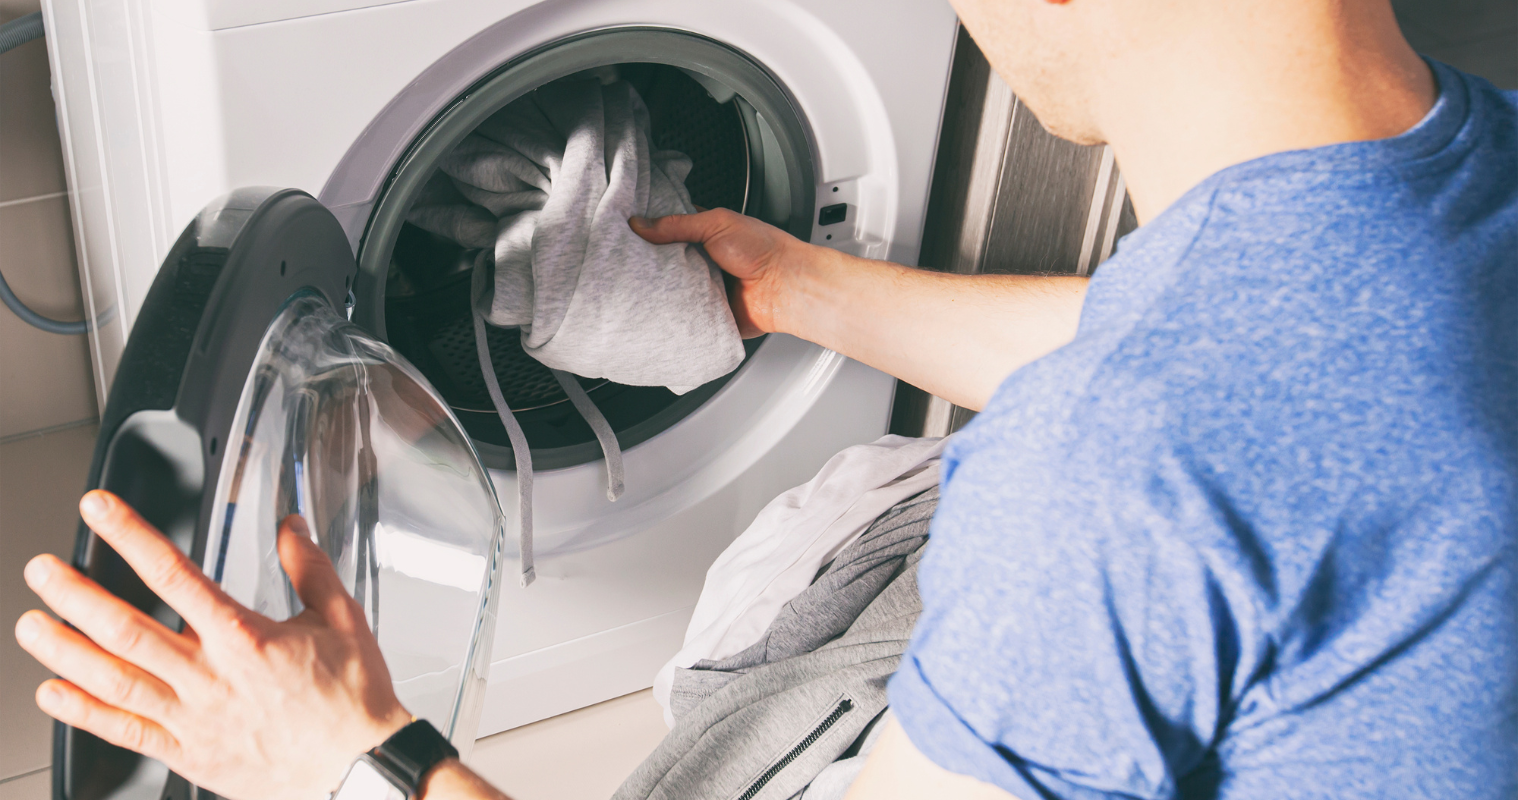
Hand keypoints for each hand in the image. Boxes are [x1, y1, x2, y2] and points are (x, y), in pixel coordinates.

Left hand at [14, 490, 411, 799]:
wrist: (359, 770)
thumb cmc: (352, 700)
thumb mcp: (342, 620)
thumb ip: (310, 569)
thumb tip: (293, 528)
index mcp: (246, 638)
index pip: (174, 575)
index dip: (131, 536)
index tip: (100, 511)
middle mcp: (211, 677)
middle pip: (127, 629)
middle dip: (77, 595)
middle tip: (42, 571)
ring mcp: (194, 718)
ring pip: (115, 681)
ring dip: (65, 651)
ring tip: (31, 626)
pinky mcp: (189, 753)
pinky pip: (125, 733)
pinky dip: (84, 713)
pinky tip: (55, 694)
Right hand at [630, 209, 809, 336]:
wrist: (786, 287)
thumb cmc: (765, 249)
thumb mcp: (717, 223)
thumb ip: (677, 224)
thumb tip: (640, 224)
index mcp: (705, 234)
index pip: (668, 230)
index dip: (648, 230)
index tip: (624, 230)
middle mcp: (702, 260)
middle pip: (663, 260)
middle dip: (646, 261)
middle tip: (624, 259)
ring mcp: (703, 287)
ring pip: (669, 288)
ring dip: (657, 288)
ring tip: (635, 283)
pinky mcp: (706, 312)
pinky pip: (682, 314)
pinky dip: (671, 312)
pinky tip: (656, 307)